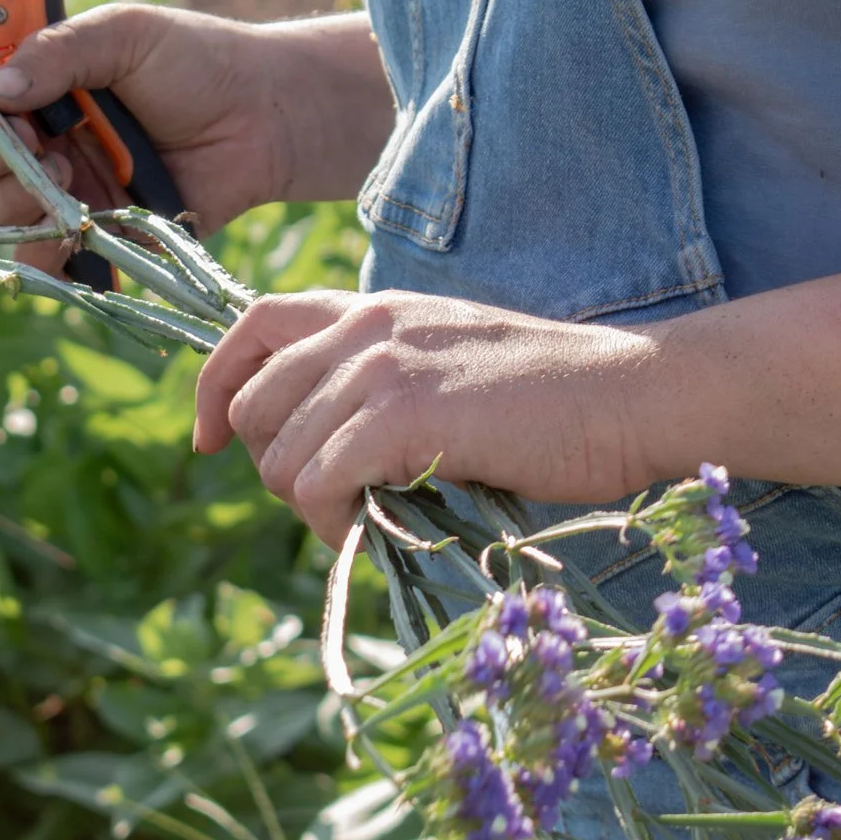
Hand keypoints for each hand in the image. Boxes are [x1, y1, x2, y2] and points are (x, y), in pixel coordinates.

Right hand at [0, 4, 389, 272]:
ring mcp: (61, 186)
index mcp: (35, 78)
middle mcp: (37, 133)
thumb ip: (58, 53)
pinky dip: (41, 252)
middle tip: (41, 140)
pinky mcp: (92, 231)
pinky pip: (41, 258)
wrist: (266, 120)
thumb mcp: (125, 35)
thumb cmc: (199, 63)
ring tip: (73, 175)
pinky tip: (71, 229)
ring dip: (15, 197)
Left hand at [193, 290, 667, 542]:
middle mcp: (365, 327)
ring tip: (357, 518)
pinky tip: (367, 530)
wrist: (632, 395)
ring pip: (276, 450)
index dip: (214, 384)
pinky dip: (327, 521)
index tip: (208, 439)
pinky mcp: (403, 417)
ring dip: (302, 501)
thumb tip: (325, 449)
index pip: (253, 324)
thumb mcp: (449, 368)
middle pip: (251, 402)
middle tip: (323, 500)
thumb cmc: (557, 399)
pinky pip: (316, 481)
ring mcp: (381, 368)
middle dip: (268, 465)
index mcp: (374, 309)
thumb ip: (383, 387)